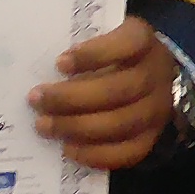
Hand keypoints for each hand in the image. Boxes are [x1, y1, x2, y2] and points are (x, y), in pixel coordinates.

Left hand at [31, 18, 177, 172]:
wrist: (149, 80)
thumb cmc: (114, 57)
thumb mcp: (104, 39)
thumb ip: (80, 48)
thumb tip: (36, 67)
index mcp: (144, 44)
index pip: (129, 43)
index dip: (95, 54)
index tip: (59, 63)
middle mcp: (158, 76)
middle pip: (119, 90)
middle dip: (71, 98)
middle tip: (36, 99)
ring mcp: (158, 110)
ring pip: (121, 123)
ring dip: (76, 127)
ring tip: (42, 125)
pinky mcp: (151, 138)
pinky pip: (127, 152)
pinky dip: (94, 154)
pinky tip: (67, 148)